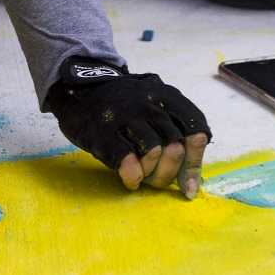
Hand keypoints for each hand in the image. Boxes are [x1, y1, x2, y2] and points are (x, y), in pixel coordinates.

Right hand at [44, 60, 210, 197]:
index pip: (196, 128)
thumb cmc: (123, 106)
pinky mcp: (102, 130)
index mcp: (167, 95)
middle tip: (157, 179)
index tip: (189, 184)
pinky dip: (132, 176)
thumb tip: (192, 175)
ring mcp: (125, 114)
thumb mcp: (155, 105)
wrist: (78, 90)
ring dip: (150, 173)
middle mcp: (149, 102)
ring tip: (142, 175)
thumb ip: (175, 129)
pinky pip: (126, 159)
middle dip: (170, 171)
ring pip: (154, 152)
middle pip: (175, 146)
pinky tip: (130, 179)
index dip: (195, 160)